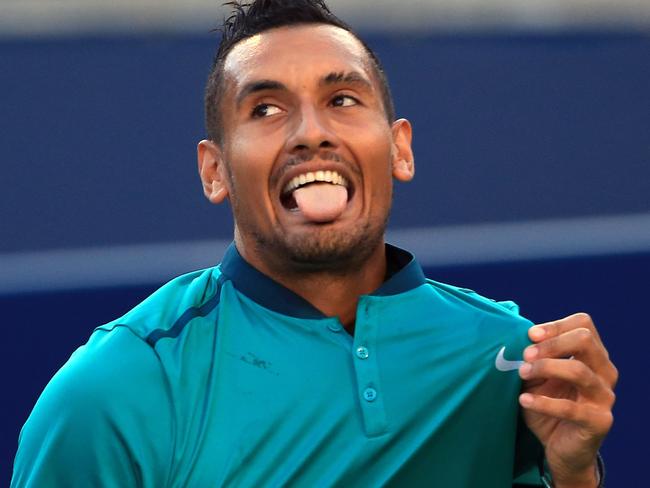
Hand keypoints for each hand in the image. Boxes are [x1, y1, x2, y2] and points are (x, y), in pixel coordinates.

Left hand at [518, 313, 616, 486]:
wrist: (559, 447)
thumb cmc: (547, 404)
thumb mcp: (536, 377)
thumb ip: (532, 358)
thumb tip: (512, 338)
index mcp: (593, 355)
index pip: (583, 325)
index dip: (555, 326)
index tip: (530, 335)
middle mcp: (604, 372)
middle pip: (584, 340)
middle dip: (551, 344)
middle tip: (525, 355)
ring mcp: (604, 396)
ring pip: (578, 370)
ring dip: (545, 368)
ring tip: (522, 373)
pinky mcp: (599, 421)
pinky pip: (571, 408)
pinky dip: (543, 402)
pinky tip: (523, 400)